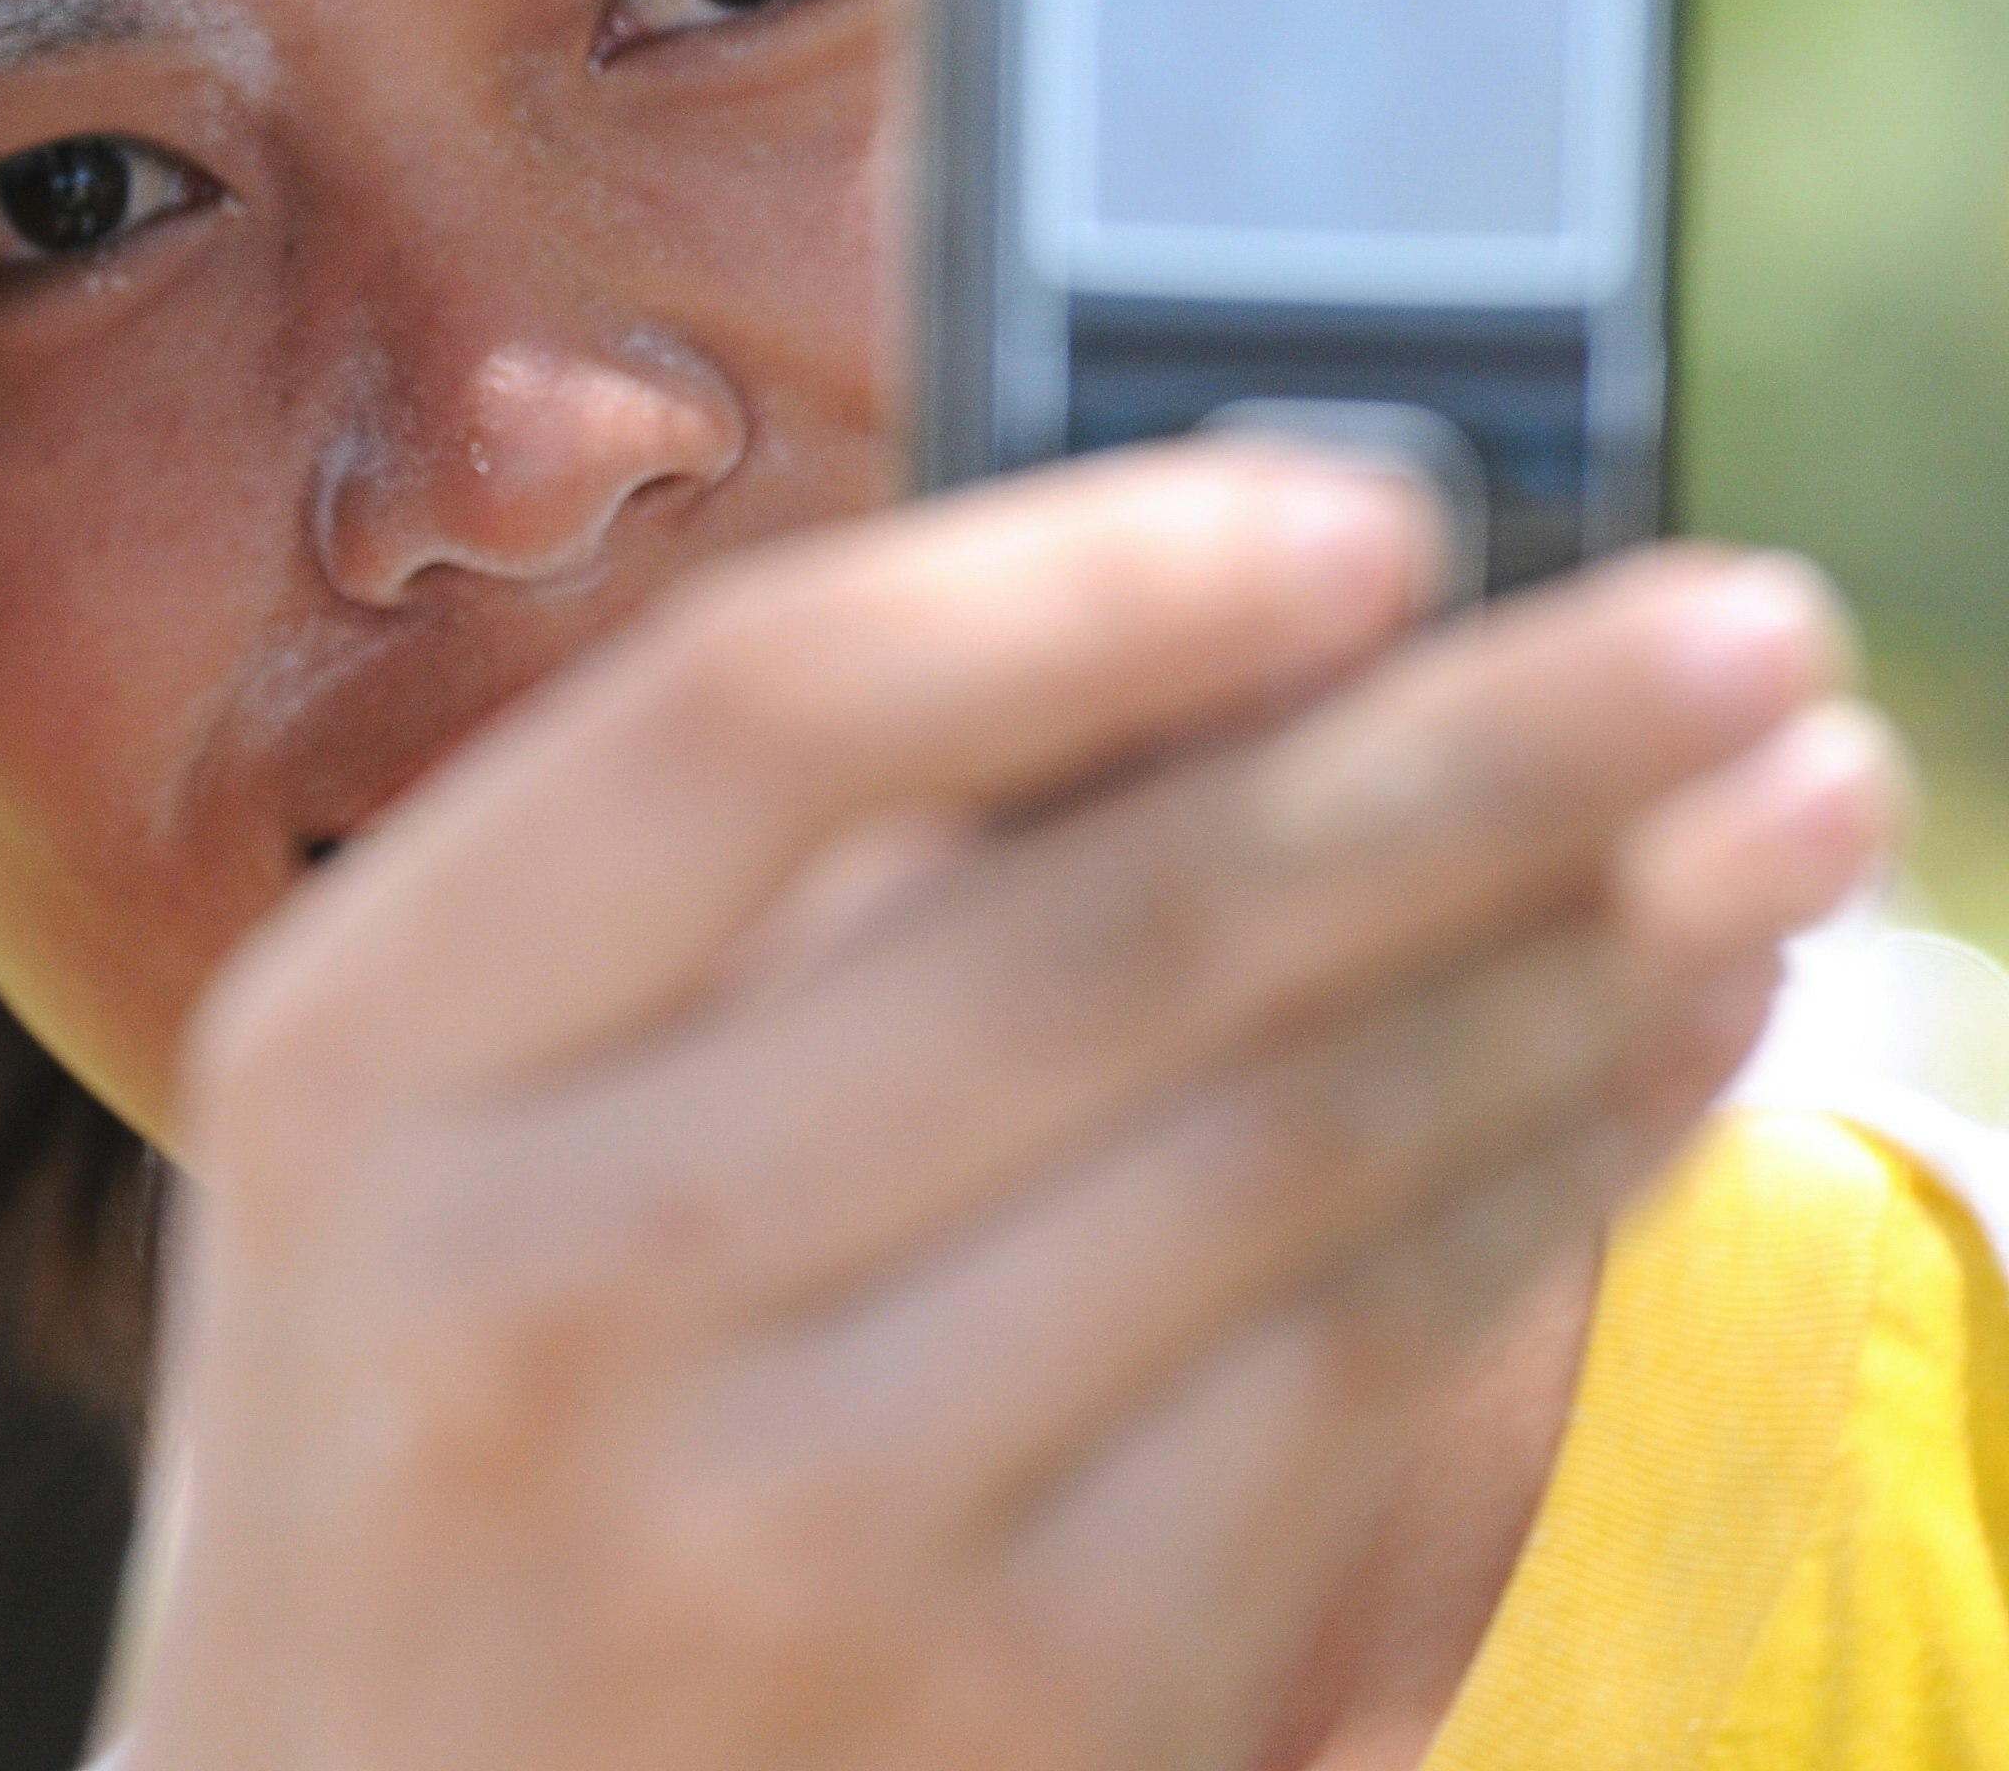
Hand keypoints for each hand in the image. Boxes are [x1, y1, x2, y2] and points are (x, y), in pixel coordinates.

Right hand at [120, 444, 1896, 1770]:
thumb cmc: (450, 1419)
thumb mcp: (450, 1125)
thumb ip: (742, 887)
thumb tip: (1232, 637)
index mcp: (369, 1062)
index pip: (749, 725)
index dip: (1086, 580)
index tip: (1368, 502)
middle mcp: (551, 1292)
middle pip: (1096, 934)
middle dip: (1481, 750)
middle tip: (1737, 620)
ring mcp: (788, 1532)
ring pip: (1287, 1160)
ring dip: (1587, 955)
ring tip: (1781, 807)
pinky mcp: (1021, 1716)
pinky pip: (1359, 1389)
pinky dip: (1551, 1185)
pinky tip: (1655, 1049)